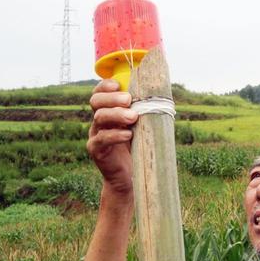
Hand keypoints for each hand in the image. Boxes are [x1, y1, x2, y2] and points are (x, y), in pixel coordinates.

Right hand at [87, 79, 137, 194]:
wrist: (131, 176)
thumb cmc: (139, 147)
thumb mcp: (143, 126)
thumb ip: (146, 111)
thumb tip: (164, 94)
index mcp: (108, 111)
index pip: (100, 92)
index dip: (105, 86)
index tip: (118, 84)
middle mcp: (99, 120)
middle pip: (96, 102)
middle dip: (112, 98)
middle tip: (129, 100)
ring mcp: (95, 134)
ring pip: (99, 118)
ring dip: (116, 114)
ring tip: (133, 117)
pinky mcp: (96, 150)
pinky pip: (101, 139)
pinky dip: (115, 135)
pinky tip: (128, 134)